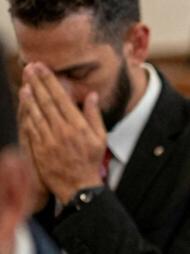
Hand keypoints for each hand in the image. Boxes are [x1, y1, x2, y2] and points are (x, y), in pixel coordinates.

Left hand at [18, 63, 106, 204]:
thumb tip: (92, 95)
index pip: (61, 97)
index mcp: (78, 126)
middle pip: (46, 101)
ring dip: (30, 94)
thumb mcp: (100, 138)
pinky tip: (25, 101)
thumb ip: (94, 115)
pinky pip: (31, 125)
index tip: (43, 67)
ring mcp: (49, 139)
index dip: (50, 80)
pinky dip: (27, 111)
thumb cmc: (91, 162)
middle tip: (30, 67)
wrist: (79, 186)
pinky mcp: (40, 148)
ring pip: (36, 111)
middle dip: (37, 82)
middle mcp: (62, 130)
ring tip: (26, 81)